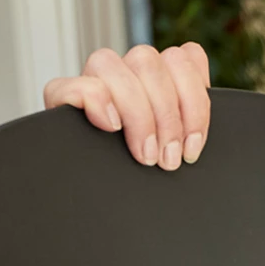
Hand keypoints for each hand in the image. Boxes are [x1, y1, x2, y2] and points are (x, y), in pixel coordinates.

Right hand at [42, 43, 211, 170]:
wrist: (102, 208)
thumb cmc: (151, 175)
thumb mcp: (182, 147)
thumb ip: (195, 115)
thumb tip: (204, 90)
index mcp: (161, 77)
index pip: (185, 56)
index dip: (196, 100)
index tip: (193, 147)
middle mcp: (127, 72)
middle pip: (149, 60)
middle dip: (167, 115)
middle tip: (169, 159)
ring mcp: (91, 82)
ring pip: (109, 61)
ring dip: (135, 111)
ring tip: (145, 154)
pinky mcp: (60, 100)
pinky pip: (70, 82)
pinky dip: (94, 101)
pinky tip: (110, 127)